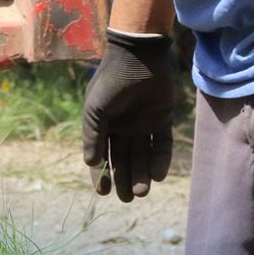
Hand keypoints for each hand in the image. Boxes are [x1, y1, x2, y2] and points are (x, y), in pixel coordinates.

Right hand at [82, 29, 173, 201]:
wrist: (139, 55)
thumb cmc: (112, 81)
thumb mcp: (96, 109)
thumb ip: (93, 135)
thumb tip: (90, 163)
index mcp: (104, 124)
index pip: (101, 154)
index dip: (101, 174)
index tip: (103, 192)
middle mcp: (123, 126)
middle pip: (124, 159)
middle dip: (125, 179)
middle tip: (128, 199)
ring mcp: (143, 123)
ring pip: (143, 155)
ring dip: (142, 174)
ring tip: (142, 192)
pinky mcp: (163, 119)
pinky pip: (162, 144)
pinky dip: (160, 160)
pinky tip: (158, 175)